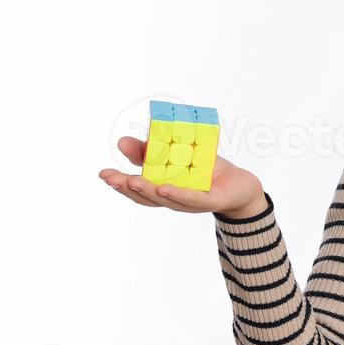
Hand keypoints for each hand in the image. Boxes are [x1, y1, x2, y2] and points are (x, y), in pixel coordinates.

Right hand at [98, 137, 267, 216]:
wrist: (240, 184)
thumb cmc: (204, 170)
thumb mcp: (174, 155)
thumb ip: (149, 150)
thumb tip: (121, 142)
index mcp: (163, 189)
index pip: (137, 190)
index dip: (119, 183)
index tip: (103, 173)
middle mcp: (173, 199)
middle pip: (146, 197)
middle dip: (126, 187)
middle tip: (110, 177)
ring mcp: (190, 202)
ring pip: (165, 199)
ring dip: (147, 191)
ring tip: (132, 181)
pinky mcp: (210, 201)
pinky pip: (191, 198)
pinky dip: (177, 194)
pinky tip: (164, 188)